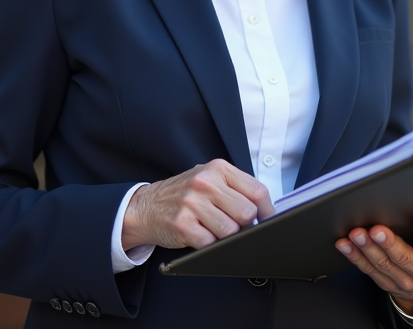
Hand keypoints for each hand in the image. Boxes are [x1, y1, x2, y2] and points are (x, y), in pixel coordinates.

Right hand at [121, 159, 273, 249]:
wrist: (145, 206)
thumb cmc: (182, 194)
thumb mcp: (209, 179)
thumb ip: (235, 188)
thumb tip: (265, 209)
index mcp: (218, 169)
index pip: (257, 191)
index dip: (267, 210)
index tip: (267, 219)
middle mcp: (205, 182)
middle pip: (247, 212)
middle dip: (245, 225)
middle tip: (235, 225)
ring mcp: (192, 203)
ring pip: (231, 230)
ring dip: (226, 236)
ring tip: (214, 229)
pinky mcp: (182, 224)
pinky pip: (211, 243)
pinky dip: (209, 244)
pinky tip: (200, 234)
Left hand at [336, 216, 412, 314]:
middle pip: (405, 258)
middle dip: (389, 243)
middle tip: (377, 229)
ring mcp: (403, 281)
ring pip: (383, 265)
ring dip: (367, 249)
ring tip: (357, 233)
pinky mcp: (385, 282)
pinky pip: (367, 269)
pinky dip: (354, 256)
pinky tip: (345, 243)